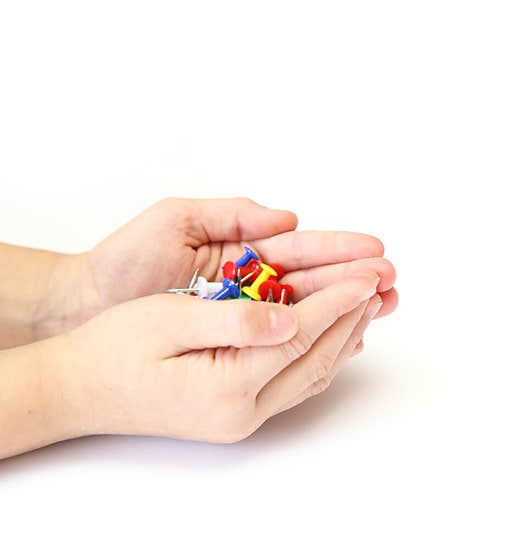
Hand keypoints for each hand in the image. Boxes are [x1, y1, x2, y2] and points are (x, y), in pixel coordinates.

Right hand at [48, 275, 382, 444]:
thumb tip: (292, 318)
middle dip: (351, 318)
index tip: (366, 276)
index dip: (337, 302)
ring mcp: (242, 418)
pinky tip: (336, 337)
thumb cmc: (112, 349)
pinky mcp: (237, 414)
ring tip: (368, 305)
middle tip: (380, 284)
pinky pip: (293, 384)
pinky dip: (320, 357)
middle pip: (316, 359)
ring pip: (311, 375)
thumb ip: (235, 321)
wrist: (77, 390)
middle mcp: (243, 412)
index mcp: (229, 387)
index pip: (300, 336)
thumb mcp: (168, 321)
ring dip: (343, 337)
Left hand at [58, 197, 397, 330]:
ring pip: (307, 313)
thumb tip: (287, 219)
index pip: (301, 250)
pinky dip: (318, 339)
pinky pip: (283, 342)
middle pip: (314, 282)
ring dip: (347, 310)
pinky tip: (348, 337)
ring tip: (384, 308)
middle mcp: (251, 283)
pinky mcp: (235, 344)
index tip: (375, 253)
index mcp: (242, 248)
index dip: (339, 251)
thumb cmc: (123, 262)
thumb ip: (230, 215)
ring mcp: (245, 315)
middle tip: (393, 284)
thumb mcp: (173, 221)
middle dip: (356, 281)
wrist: (85, 306)